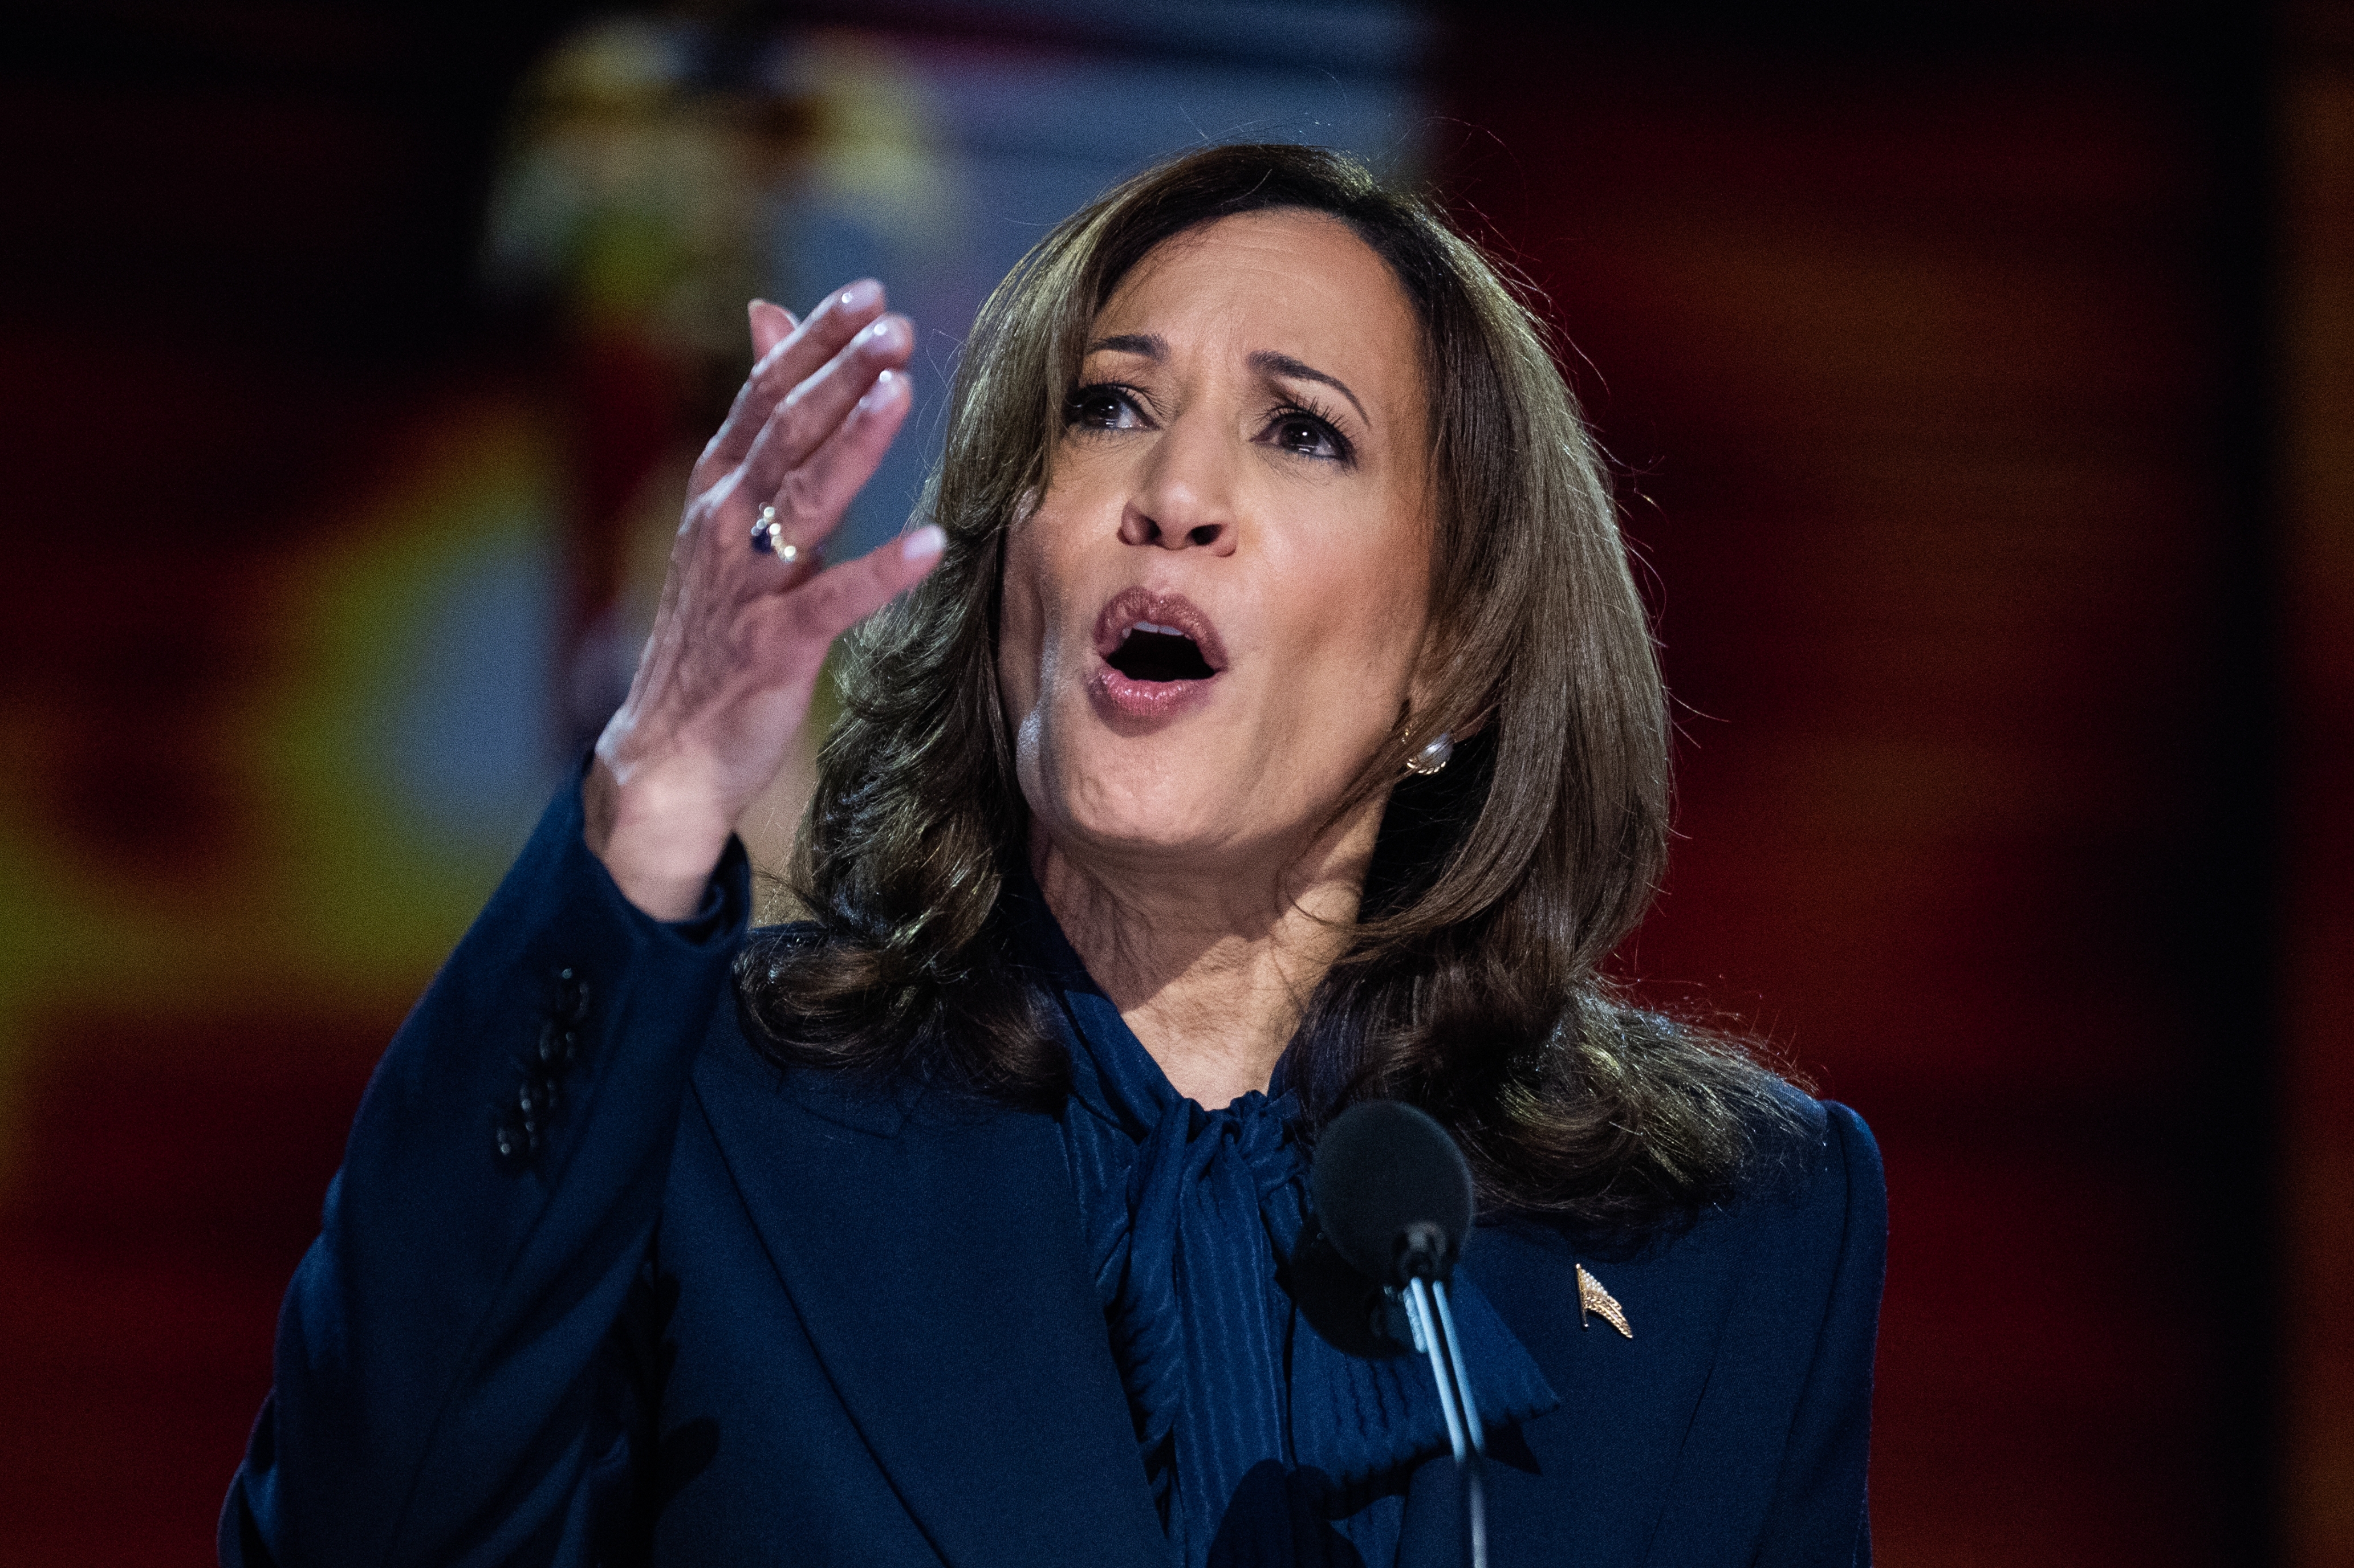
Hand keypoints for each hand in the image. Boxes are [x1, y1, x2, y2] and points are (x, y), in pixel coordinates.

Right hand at [585, 281, 943, 919]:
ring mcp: (745, 585)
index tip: (867, 295)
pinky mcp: (773, 648)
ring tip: (900, 392)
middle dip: (837, 373)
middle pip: (783, 431)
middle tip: (892, 325)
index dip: (813, 342)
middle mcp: (723, 525)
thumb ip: (759, 421)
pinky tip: (932, 546)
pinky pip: (833, 602)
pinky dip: (881, 572)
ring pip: (800, 499)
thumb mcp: (726, 514)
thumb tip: (767, 313)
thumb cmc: (714, 628)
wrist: (667, 750)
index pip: (763, 396)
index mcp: (715, 490)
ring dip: (852, 443)